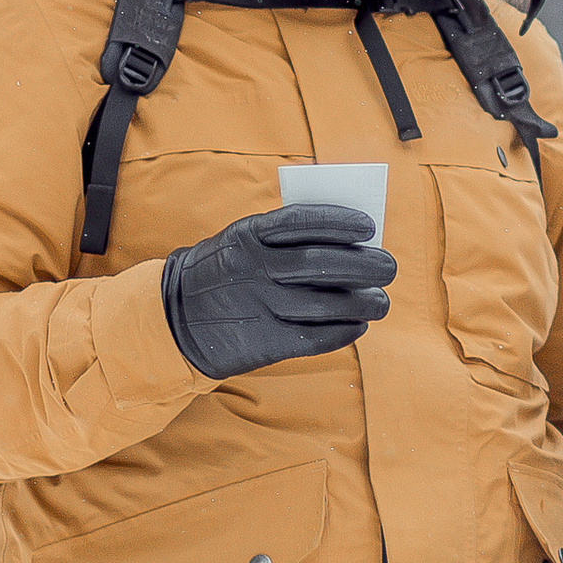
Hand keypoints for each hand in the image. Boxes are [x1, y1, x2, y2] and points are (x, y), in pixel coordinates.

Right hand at [162, 203, 394, 379]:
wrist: (174, 319)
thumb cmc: (225, 272)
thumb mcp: (241, 242)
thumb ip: (285, 239)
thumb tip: (350, 244)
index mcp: (248, 235)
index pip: (302, 221)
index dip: (340, 222)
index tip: (369, 226)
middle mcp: (254, 269)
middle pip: (321, 264)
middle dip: (364, 265)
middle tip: (389, 268)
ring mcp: (259, 306)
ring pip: (325, 304)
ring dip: (363, 302)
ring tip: (381, 301)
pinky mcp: (263, 341)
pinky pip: (315, 337)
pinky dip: (344, 331)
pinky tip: (358, 325)